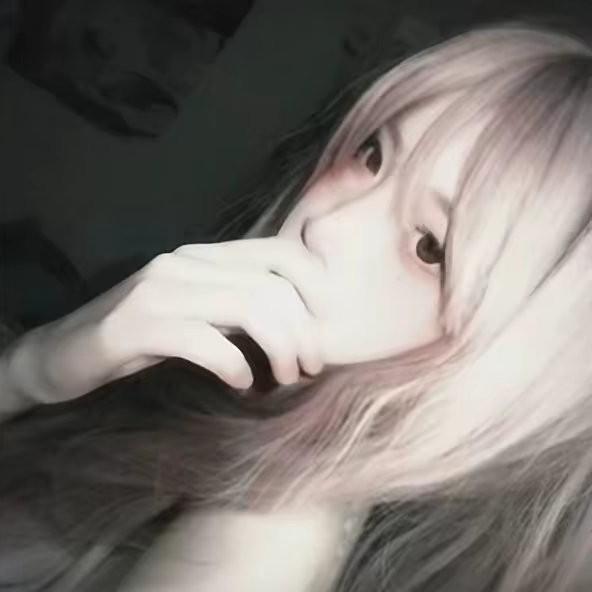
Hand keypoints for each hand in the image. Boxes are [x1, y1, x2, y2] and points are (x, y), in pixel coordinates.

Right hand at [7, 237, 328, 404]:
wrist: (63, 353)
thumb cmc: (141, 338)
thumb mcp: (198, 315)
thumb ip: (238, 308)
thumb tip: (296, 324)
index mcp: (203, 256)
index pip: (279, 255)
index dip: (312, 293)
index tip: (320, 335)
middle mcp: (184, 263)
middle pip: (270, 288)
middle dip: (302, 333)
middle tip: (308, 369)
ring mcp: (158, 290)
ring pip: (247, 308)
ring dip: (278, 349)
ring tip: (282, 379)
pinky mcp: (135, 324)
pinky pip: (203, 340)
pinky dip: (232, 366)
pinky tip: (240, 386)